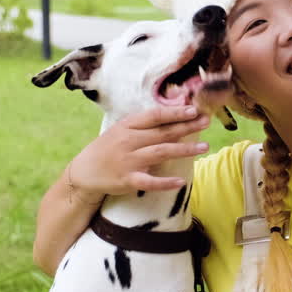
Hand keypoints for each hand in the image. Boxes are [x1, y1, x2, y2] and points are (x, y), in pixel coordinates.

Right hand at [66, 105, 210, 201]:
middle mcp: (128, 141)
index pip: (155, 116)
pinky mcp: (128, 180)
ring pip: (160, 152)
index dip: (175, 112)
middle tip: (206, 122)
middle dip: (186, 127)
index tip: (194, 109)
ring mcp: (128, 161)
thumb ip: (145, 124)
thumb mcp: (122, 130)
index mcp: (128, 126)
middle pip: (163, 132)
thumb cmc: (109, 148)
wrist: (84, 172)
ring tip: (204, 147)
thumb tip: (174, 114)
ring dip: (184, 150)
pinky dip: (166, 182)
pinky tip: (181, 181)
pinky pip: (150, 182)